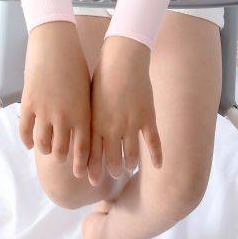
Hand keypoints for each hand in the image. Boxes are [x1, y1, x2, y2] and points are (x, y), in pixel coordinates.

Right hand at [19, 22, 91, 177]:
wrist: (55, 44)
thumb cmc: (75, 64)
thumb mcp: (86, 91)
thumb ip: (83, 113)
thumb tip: (81, 133)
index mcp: (82, 113)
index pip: (83, 149)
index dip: (80, 164)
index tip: (79, 174)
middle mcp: (64, 116)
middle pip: (61, 151)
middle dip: (61, 158)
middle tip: (60, 158)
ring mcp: (45, 111)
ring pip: (42, 144)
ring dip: (45, 149)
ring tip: (46, 148)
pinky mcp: (29, 103)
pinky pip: (25, 130)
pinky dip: (27, 140)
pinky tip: (29, 143)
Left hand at [87, 36, 162, 185]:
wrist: (122, 58)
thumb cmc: (102, 75)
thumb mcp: (89, 98)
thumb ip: (88, 118)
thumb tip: (79, 132)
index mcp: (95, 123)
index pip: (92, 155)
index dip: (92, 169)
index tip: (91, 180)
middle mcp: (112, 128)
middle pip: (112, 159)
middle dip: (112, 170)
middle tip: (113, 174)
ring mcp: (131, 124)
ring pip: (132, 155)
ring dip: (130, 164)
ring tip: (130, 167)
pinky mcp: (147, 116)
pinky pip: (153, 142)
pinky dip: (156, 156)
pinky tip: (158, 166)